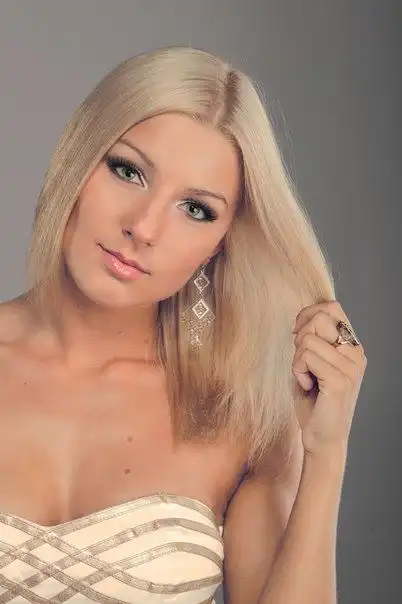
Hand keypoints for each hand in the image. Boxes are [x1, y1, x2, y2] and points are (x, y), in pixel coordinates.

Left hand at [292, 301, 366, 457]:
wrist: (322, 437)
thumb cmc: (315, 400)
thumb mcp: (313, 363)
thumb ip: (314, 339)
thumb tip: (303, 318)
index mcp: (352, 347)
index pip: (332, 308)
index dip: (308, 314)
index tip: (297, 333)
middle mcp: (356, 354)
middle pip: (320, 318)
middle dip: (300, 337)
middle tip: (302, 361)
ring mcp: (350, 367)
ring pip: (307, 340)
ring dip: (297, 360)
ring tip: (306, 378)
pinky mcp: (339, 380)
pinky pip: (306, 357)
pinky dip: (298, 370)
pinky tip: (307, 386)